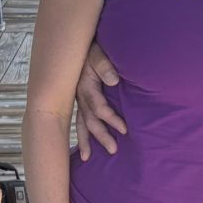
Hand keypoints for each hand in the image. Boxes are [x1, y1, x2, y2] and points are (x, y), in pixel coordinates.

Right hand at [75, 40, 125, 159]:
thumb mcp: (98, 53)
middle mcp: (79, 96)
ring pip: (81, 124)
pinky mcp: (80, 101)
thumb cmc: (92, 49)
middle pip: (89, 121)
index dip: (111, 119)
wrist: (79, 44)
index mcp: (85, 86)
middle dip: (100, 136)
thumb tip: (113, 80)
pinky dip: (80, 133)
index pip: (98, 108)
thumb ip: (105, 65)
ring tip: (87, 158)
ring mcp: (78, 100)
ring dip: (86, 140)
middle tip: (113, 150)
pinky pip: (78, 120)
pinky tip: (81, 147)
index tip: (125, 129)